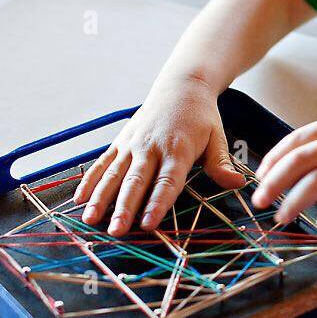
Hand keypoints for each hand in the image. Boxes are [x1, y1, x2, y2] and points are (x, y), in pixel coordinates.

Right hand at [72, 75, 245, 235]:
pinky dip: (89, 180)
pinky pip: (101, 163)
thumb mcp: (217, 137)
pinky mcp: (120, 142)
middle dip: (124, 208)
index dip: (157, 202)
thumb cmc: (201, 117)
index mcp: (177, 149)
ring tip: (90, 219)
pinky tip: (79, 199)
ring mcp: (132, 144)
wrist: (181, 86)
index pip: (167, 181)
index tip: (148, 223)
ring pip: (114, 174)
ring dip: (101, 198)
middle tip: (116, 230)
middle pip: (136, 181)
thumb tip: (237, 183)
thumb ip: (221, 163)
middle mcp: (151, 147)